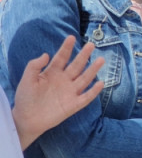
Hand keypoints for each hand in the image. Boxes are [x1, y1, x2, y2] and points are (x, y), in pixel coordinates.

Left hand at [12, 35, 104, 149]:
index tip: (71, 37)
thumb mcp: (26, 80)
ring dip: (93, 70)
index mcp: (52, 73)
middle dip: (83, 55)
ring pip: (85, 79)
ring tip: (101, 60)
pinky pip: (86, 97)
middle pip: (76, 65)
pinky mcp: (73, 104)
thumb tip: (46, 54)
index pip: (61, 58)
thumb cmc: (25, 99)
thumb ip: (34, 66)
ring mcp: (70, 92)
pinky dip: (94, 91)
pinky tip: (100, 83)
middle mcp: (64, 80)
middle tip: (91, 45)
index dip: (66, 48)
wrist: (26, 120)